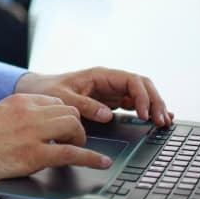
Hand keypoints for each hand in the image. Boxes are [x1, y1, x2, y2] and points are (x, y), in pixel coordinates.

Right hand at [0, 93, 111, 190]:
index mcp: (18, 100)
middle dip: (74, 126)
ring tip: (78, 149)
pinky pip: (72, 153)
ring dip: (80, 139)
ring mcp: (33, 132)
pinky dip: (91, 158)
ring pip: (73, 126)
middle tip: (72, 140)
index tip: (66, 127)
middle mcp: (28, 111)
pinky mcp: (34, 155)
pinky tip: (101, 162)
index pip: (55, 101)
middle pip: (68, 111)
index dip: (63, 116)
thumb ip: (15, 117)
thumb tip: (28, 127)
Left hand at [16, 67, 172, 127]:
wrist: (36, 92)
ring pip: (141, 95)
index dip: (142, 96)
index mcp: (100, 75)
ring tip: (163, 122)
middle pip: (142, 86)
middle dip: (154, 101)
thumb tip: (107, 114)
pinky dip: (145, 111)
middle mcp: (109, 81)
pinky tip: (154, 120)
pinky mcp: (110, 101)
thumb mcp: (63, 98)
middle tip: (161, 121)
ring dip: (153, 107)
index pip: (131, 80)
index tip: (144, 114)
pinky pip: (133, 104)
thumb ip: (85, 105)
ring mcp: (111, 91)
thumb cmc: (48, 91)